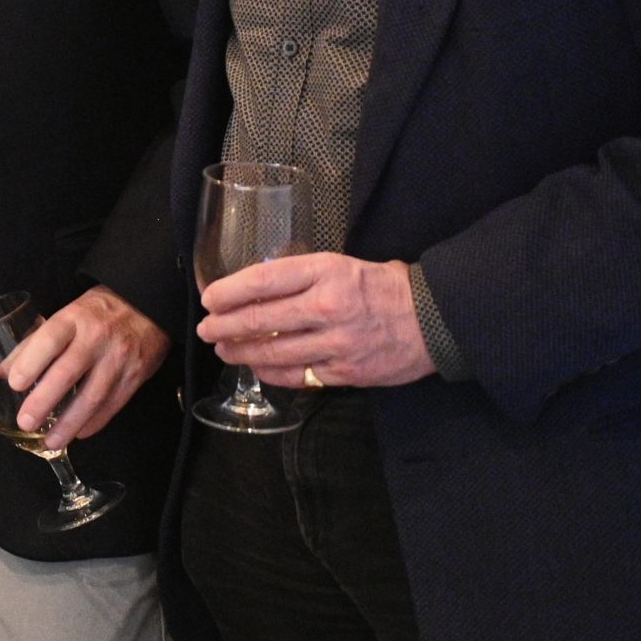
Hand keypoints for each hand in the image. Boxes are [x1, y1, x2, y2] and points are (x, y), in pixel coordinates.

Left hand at [5, 285, 169, 449]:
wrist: (147, 307)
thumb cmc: (97, 313)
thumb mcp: (65, 316)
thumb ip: (34, 343)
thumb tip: (3, 372)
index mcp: (75, 318)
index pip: (50, 339)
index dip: (31, 362)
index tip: (14, 384)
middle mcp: (97, 338)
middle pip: (67, 372)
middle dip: (44, 401)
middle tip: (26, 422)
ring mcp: (118, 359)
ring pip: (92, 396)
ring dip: (69, 423)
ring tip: (50, 441)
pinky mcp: (135, 376)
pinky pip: (112, 405)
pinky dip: (93, 422)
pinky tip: (78, 433)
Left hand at [198, 253, 435, 388]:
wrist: (435, 319)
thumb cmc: (383, 286)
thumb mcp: (341, 264)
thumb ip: (301, 275)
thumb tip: (256, 288)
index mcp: (326, 271)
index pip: (262, 280)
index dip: (228, 292)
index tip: (208, 299)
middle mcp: (327, 307)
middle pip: (260, 319)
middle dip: (224, 326)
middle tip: (205, 329)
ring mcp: (336, 343)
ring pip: (272, 352)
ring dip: (240, 352)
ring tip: (223, 349)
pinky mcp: (345, 373)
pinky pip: (296, 376)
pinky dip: (270, 372)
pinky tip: (257, 367)